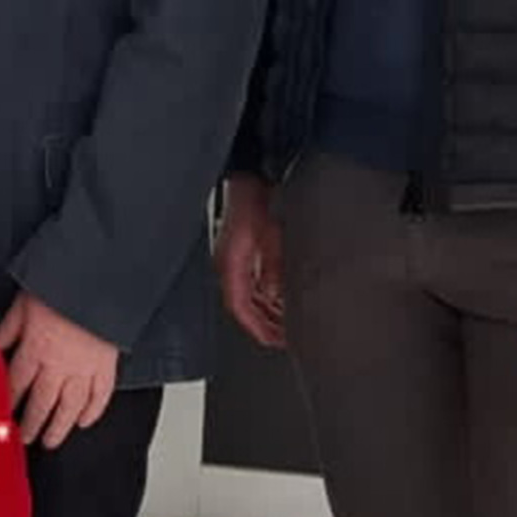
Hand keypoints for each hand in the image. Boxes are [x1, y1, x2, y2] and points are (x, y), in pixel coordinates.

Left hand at [0, 291, 119, 448]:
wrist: (98, 283)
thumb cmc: (59, 290)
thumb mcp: (22, 306)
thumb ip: (7, 331)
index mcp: (34, 351)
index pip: (16, 384)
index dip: (7, 402)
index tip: (1, 417)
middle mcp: (58, 366)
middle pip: (42, 404)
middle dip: (31, 424)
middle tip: (25, 440)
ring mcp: (85, 369)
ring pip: (70, 408)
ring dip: (59, 427)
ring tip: (50, 442)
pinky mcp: (107, 367)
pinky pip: (100, 396)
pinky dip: (93, 412)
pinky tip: (84, 422)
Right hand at [217, 174, 286, 349]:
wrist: (253, 176)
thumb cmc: (259, 201)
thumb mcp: (275, 240)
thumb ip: (276, 271)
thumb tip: (280, 296)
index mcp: (232, 265)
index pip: (240, 308)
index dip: (258, 329)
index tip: (275, 340)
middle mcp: (230, 266)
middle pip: (243, 307)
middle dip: (264, 324)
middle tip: (285, 337)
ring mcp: (234, 259)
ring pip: (248, 297)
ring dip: (266, 311)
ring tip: (286, 322)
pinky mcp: (242, 252)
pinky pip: (251, 283)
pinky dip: (266, 295)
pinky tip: (281, 298)